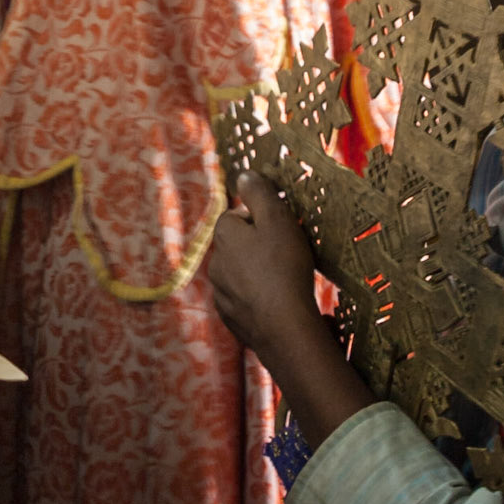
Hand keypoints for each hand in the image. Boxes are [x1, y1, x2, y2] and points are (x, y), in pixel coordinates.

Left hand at [209, 173, 321, 363]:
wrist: (284, 328)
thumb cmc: (284, 268)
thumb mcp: (278, 220)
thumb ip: (260, 194)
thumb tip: (244, 175)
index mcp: (224, 235)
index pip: (236, 216)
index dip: (261, 220)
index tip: (282, 230)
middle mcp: (216, 263)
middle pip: (238, 245)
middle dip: (259, 247)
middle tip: (287, 255)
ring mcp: (221, 293)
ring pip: (240, 274)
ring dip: (258, 274)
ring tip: (286, 281)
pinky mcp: (231, 318)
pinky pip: (244, 300)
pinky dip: (258, 299)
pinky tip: (279, 303)